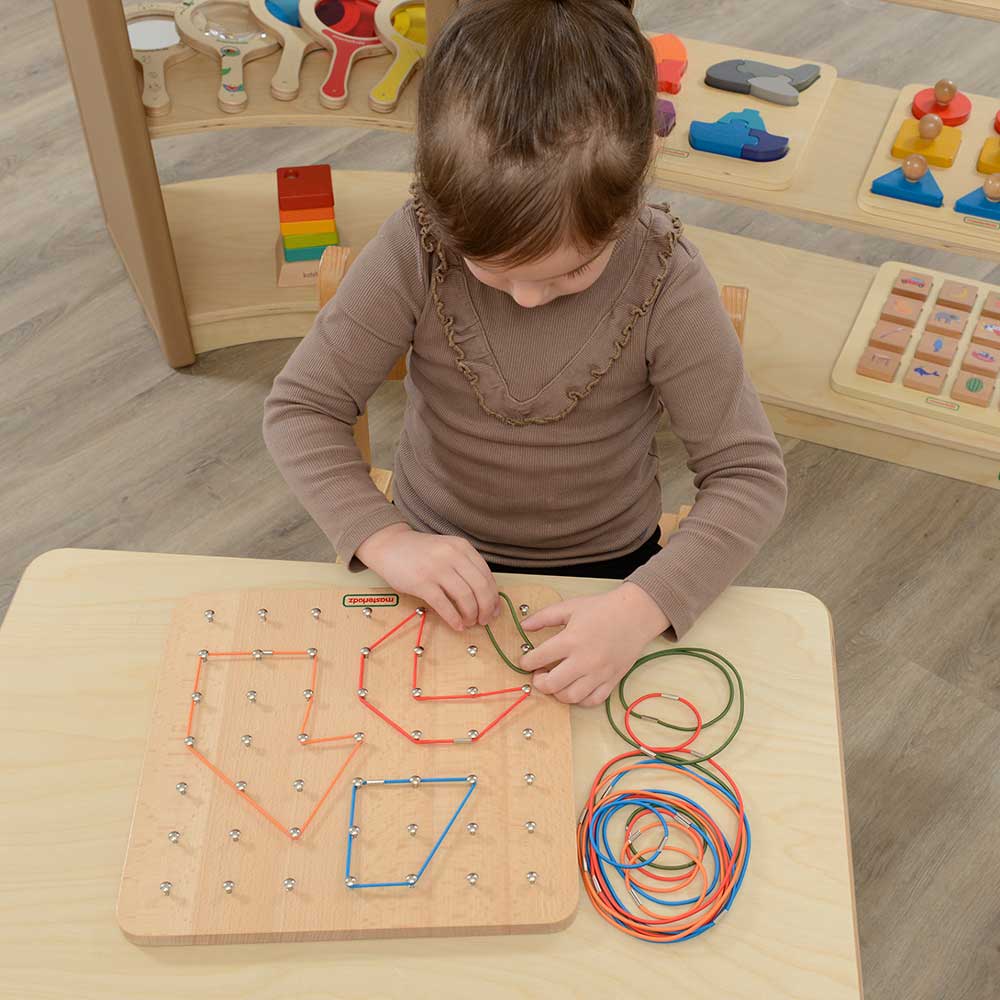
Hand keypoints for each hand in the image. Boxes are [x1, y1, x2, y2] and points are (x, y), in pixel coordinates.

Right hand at [356, 523, 499, 630]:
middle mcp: (452, 555)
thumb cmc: (420, 552)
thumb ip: (465, 567)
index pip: (487, 575)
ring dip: (471, 615)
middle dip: (486, 608)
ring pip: (465, 597)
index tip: (494, 609)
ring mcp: (436, 568)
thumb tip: (485, 597)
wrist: (389, 545)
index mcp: (462, 547)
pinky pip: (444, 605)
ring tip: (469, 623)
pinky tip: (457, 625)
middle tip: (484, 620)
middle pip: (479, 587)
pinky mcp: (421, 582)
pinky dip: (454, 618)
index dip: (493, 596)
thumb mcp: (447, 550)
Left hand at [520, 583, 668, 705]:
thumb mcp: (570, 606)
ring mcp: (599, 673)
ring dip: (557, 693)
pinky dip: (580, 700)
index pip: (538, 658)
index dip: (526, 662)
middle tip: (538, 675)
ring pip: (570, 697)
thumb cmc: (603, 609)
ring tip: (556, 682)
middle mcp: (584, 660)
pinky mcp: (611, 680)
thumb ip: (544, 616)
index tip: (525, 661)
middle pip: (552, 684)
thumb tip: (524, 626)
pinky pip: (592, 701)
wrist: (635, 614)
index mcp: (570, 640)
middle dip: (538, 682)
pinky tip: (575, 689)